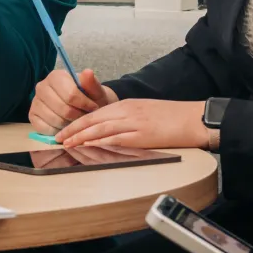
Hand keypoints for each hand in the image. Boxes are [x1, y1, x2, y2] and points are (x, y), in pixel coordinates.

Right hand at [30, 69, 117, 134]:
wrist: (82, 108)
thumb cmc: (89, 98)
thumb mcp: (95, 91)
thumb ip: (91, 84)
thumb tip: (88, 72)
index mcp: (56, 76)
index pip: (71, 95)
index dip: (85, 105)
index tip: (93, 108)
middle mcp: (42, 87)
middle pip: (63, 109)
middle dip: (78, 116)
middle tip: (85, 117)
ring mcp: (35, 102)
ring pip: (55, 120)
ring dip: (69, 125)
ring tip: (76, 121)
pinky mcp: (32, 116)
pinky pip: (46, 128)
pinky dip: (58, 131)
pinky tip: (65, 126)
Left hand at [58, 99, 212, 149]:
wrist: (194, 119)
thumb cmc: (173, 117)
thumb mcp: (146, 111)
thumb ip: (128, 118)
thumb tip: (112, 129)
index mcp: (127, 105)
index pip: (96, 113)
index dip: (78, 122)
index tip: (66, 130)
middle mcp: (127, 111)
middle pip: (93, 119)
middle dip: (73, 129)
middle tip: (58, 138)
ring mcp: (133, 123)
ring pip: (100, 128)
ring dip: (80, 137)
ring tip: (67, 144)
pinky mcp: (141, 136)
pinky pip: (115, 139)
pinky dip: (98, 143)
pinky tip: (88, 147)